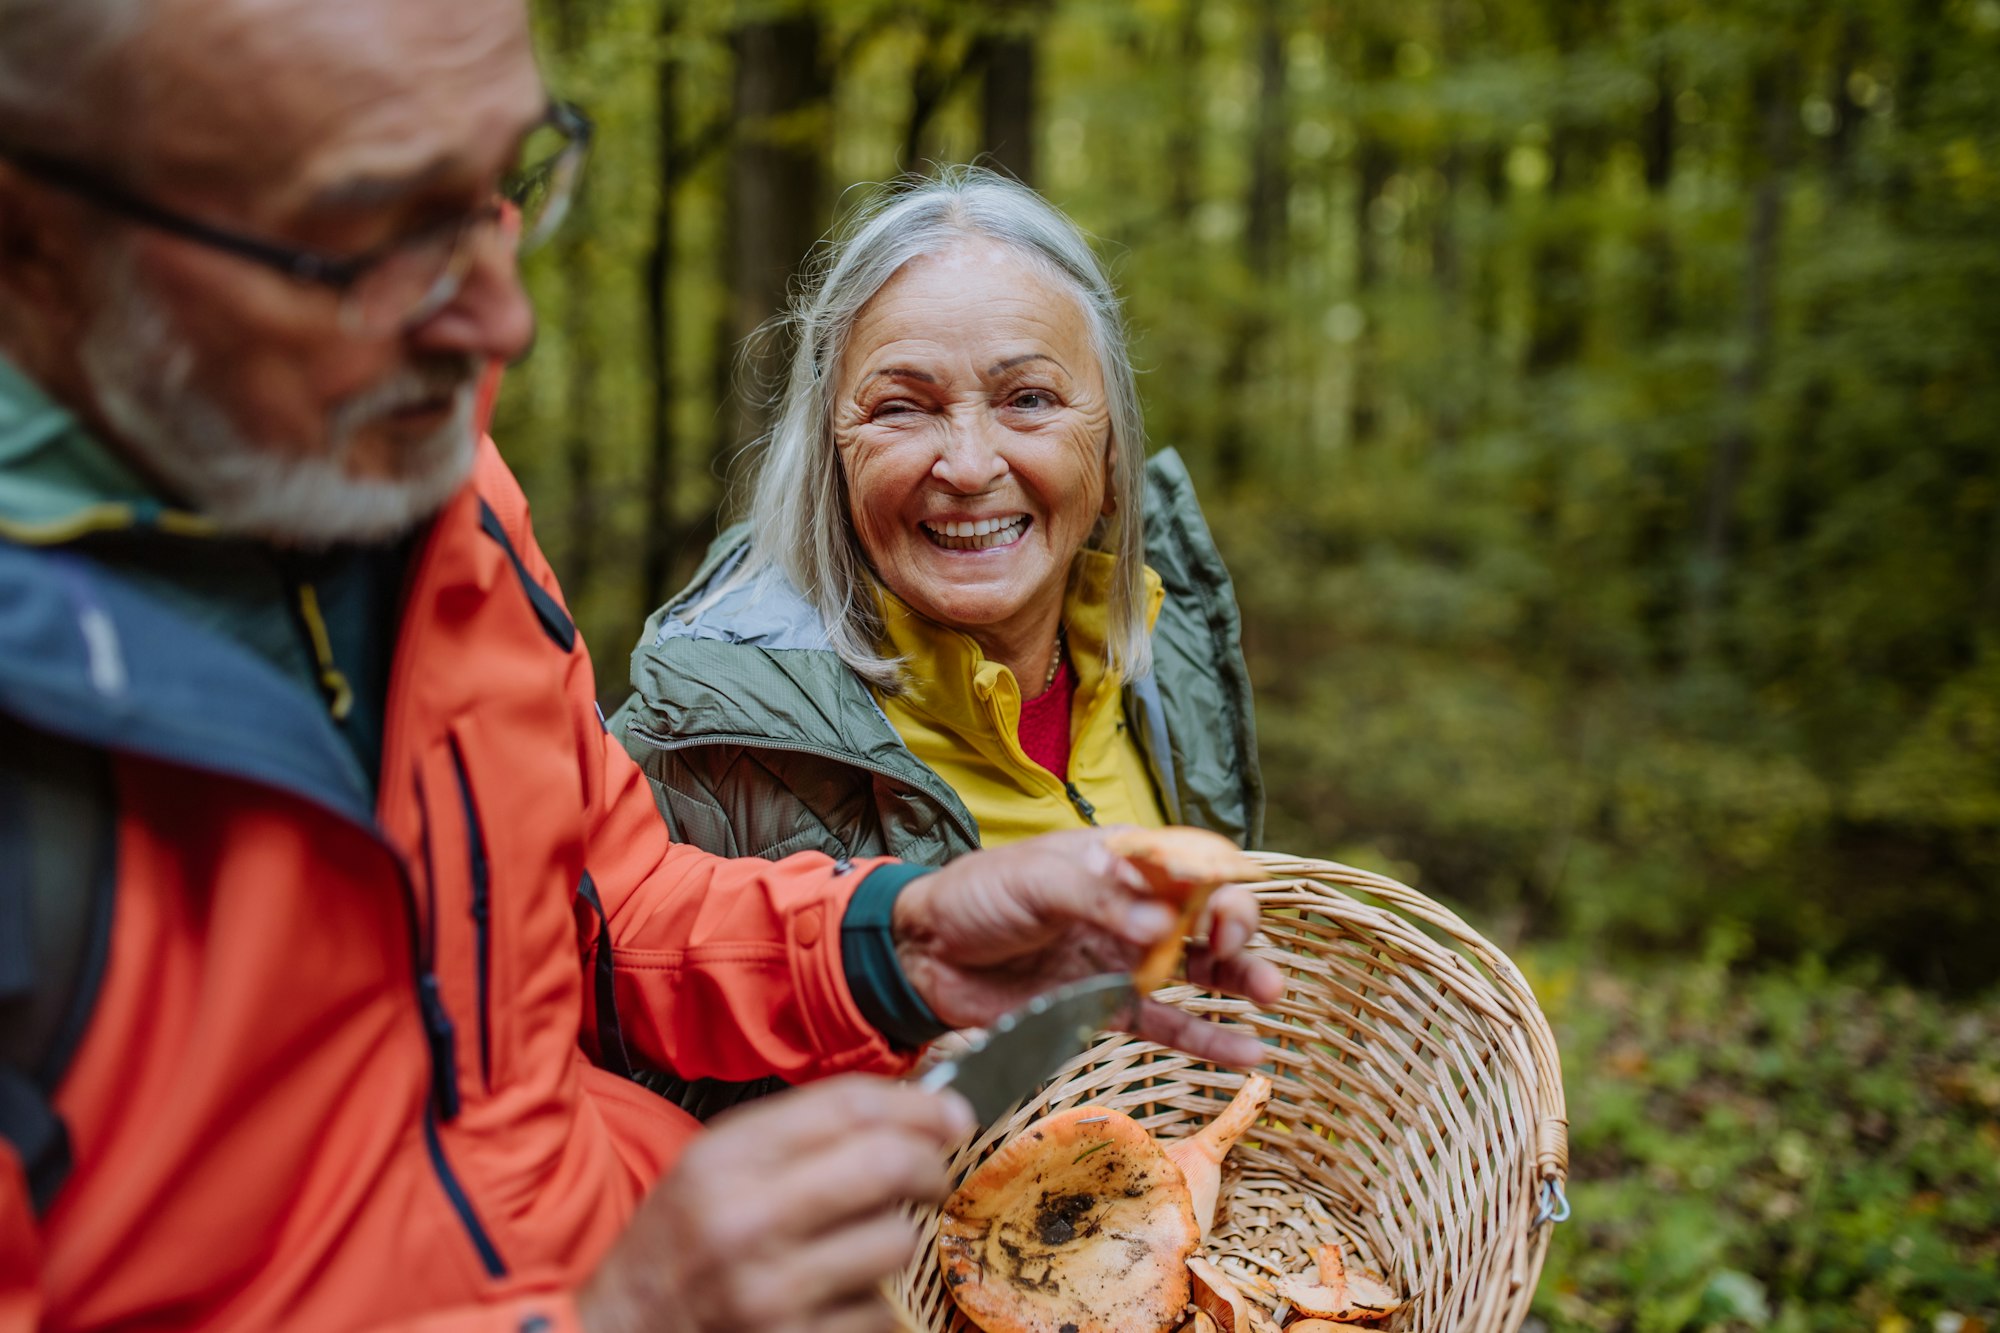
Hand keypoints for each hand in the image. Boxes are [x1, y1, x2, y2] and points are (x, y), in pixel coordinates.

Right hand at [578, 1076, 973, 1332]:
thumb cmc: (675, 1246)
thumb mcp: (712, 1166)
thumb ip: (798, 1132)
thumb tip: (912, 1109)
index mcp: (725, 1160)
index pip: (849, 1107)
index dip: (918, 1105)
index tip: (951, 1113)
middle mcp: (748, 1222)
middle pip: (886, 1166)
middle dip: (929, 1165)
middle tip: (932, 1173)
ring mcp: (773, 1294)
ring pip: (895, 1242)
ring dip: (895, 1238)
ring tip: (864, 1242)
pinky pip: (881, 1312)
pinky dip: (875, 1302)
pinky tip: (840, 1297)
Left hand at [891, 828, 1284, 1066]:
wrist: (925, 955)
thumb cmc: (977, 896)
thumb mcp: (1035, 880)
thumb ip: (1099, 901)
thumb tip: (1162, 927)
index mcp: (1118, 861)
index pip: (1188, 862)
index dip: (1217, 881)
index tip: (1220, 907)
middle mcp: (1131, 908)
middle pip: (1205, 914)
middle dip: (1235, 929)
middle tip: (1235, 950)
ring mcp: (1122, 959)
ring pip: (1197, 969)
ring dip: (1238, 979)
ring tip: (1270, 994)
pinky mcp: (1107, 1006)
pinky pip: (1167, 1024)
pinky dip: (1206, 1038)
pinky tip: (1247, 1052)